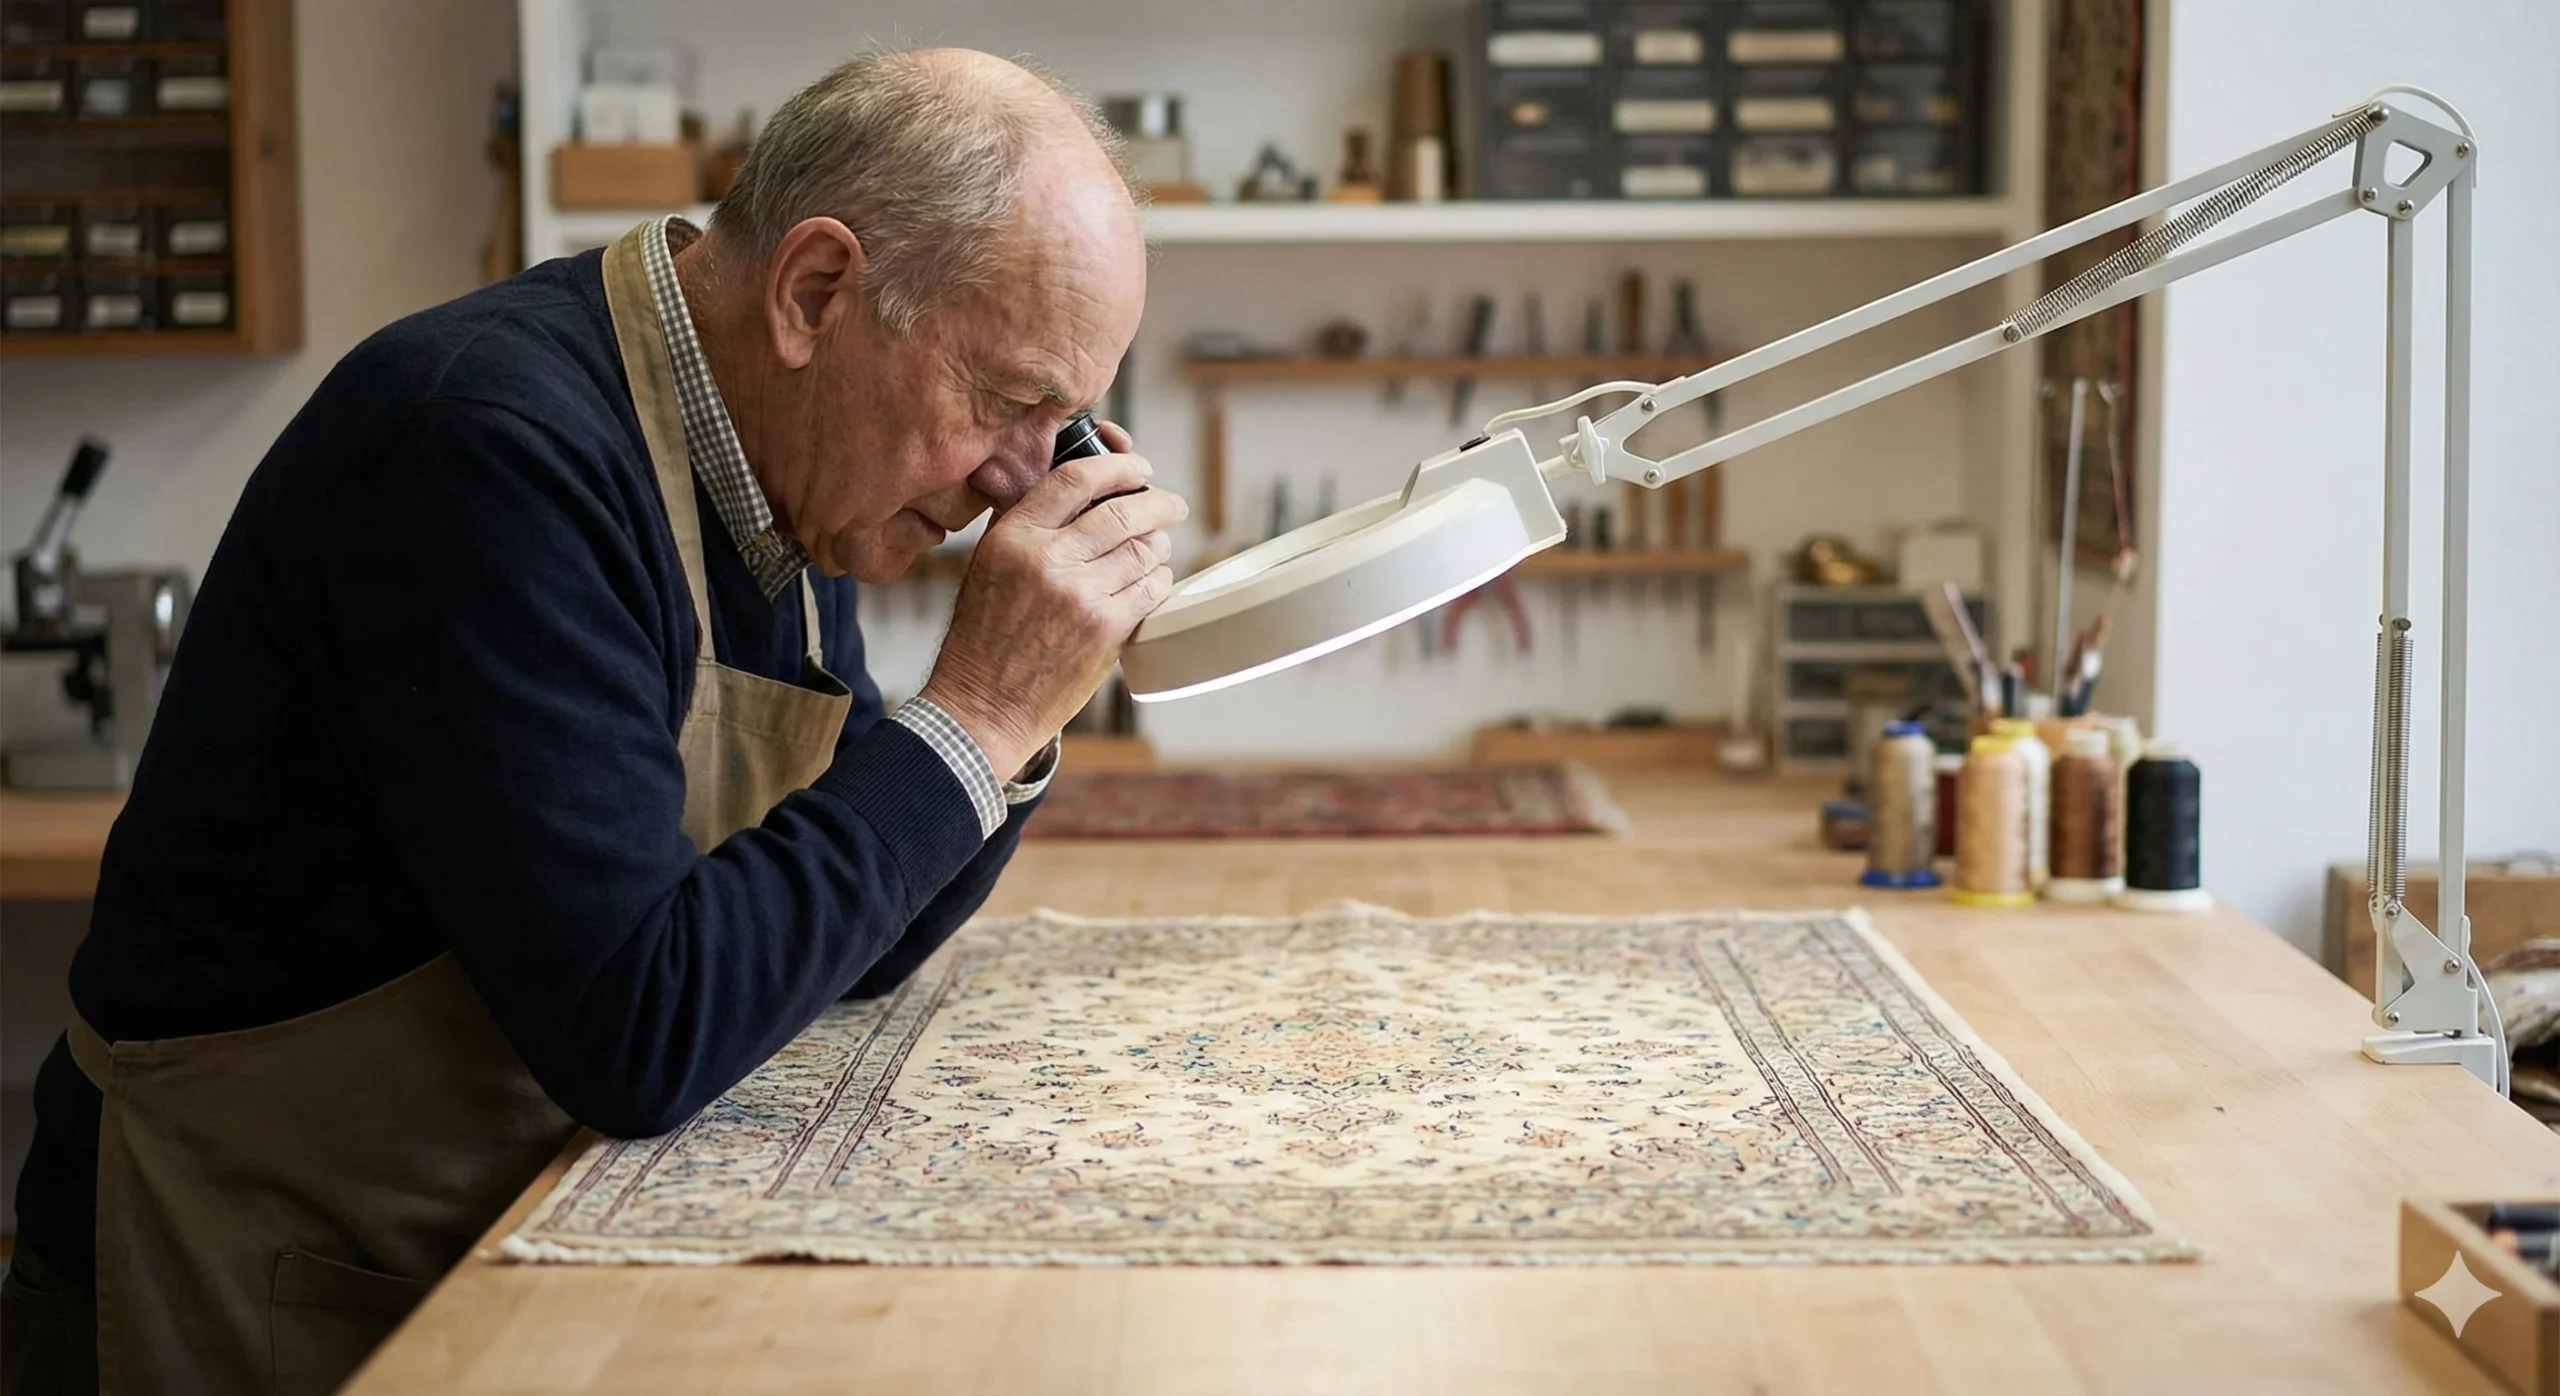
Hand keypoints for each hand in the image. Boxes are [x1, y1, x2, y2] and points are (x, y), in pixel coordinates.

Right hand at [920, 424, 1187, 775]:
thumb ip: (1024, 522)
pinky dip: (1160, 581)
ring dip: (1160, 546)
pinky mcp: (1106, 628)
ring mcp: (1081, 594)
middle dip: (1159, 502)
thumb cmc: (983, 639)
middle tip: (1172, 505)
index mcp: (1014, 536)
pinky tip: (1153, 582)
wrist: (984, 705)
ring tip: (1157, 550)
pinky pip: (1152, 589)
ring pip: (1145, 549)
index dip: (1118, 466)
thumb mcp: (988, 566)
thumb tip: (1072, 489)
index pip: (1076, 479)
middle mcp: (1048, 559)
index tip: (1138, 468)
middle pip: (1124, 511)